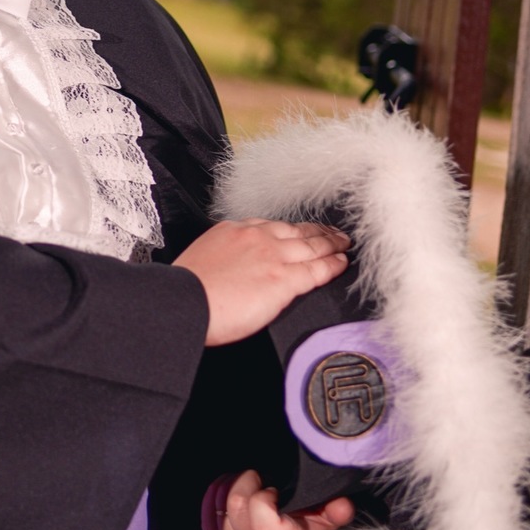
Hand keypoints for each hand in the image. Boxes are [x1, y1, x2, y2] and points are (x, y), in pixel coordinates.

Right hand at [173, 218, 349, 344]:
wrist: (185, 302)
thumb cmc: (188, 289)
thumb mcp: (206, 257)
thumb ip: (227, 256)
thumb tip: (235, 268)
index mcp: (234, 230)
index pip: (271, 226)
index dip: (290, 229)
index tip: (298, 230)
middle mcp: (257, 237)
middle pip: (296, 231)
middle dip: (317, 230)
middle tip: (332, 231)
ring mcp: (273, 256)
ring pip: (312, 245)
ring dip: (331, 243)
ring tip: (344, 244)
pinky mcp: (285, 279)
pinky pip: (317, 269)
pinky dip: (333, 264)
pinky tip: (341, 263)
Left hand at [210, 469, 354, 529]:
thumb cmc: (304, 524)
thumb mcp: (323, 519)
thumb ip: (334, 512)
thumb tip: (343, 505)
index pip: (265, 527)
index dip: (264, 500)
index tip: (273, 489)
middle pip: (240, 508)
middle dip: (249, 484)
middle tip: (261, 481)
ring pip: (224, 507)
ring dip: (235, 486)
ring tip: (251, 485)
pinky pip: (212, 510)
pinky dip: (221, 494)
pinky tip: (237, 492)